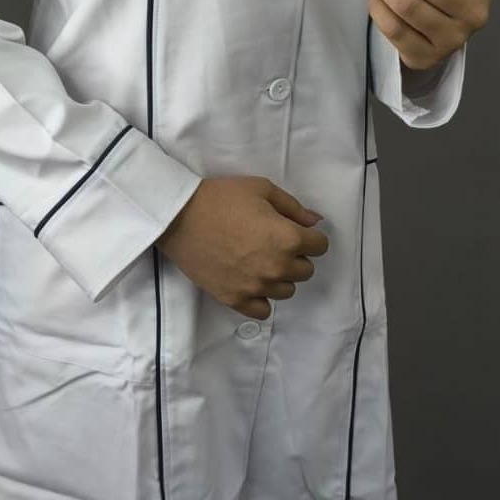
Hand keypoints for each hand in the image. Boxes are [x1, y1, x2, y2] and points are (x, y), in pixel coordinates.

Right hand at [155, 176, 328, 320]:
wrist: (179, 216)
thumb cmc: (221, 197)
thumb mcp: (262, 189)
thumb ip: (294, 207)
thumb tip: (315, 222)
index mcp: (288, 238)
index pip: (320, 246)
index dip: (309, 236)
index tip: (293, 230)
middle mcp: (277, 267)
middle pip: (306, 270)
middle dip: (295, 256)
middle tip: (272, 242)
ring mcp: (256, 287)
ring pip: (287, 290)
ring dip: (279, 276)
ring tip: (258, 260)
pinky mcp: (235, 299)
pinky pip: (263, 310)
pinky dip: (261, 298)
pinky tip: (251, 281)